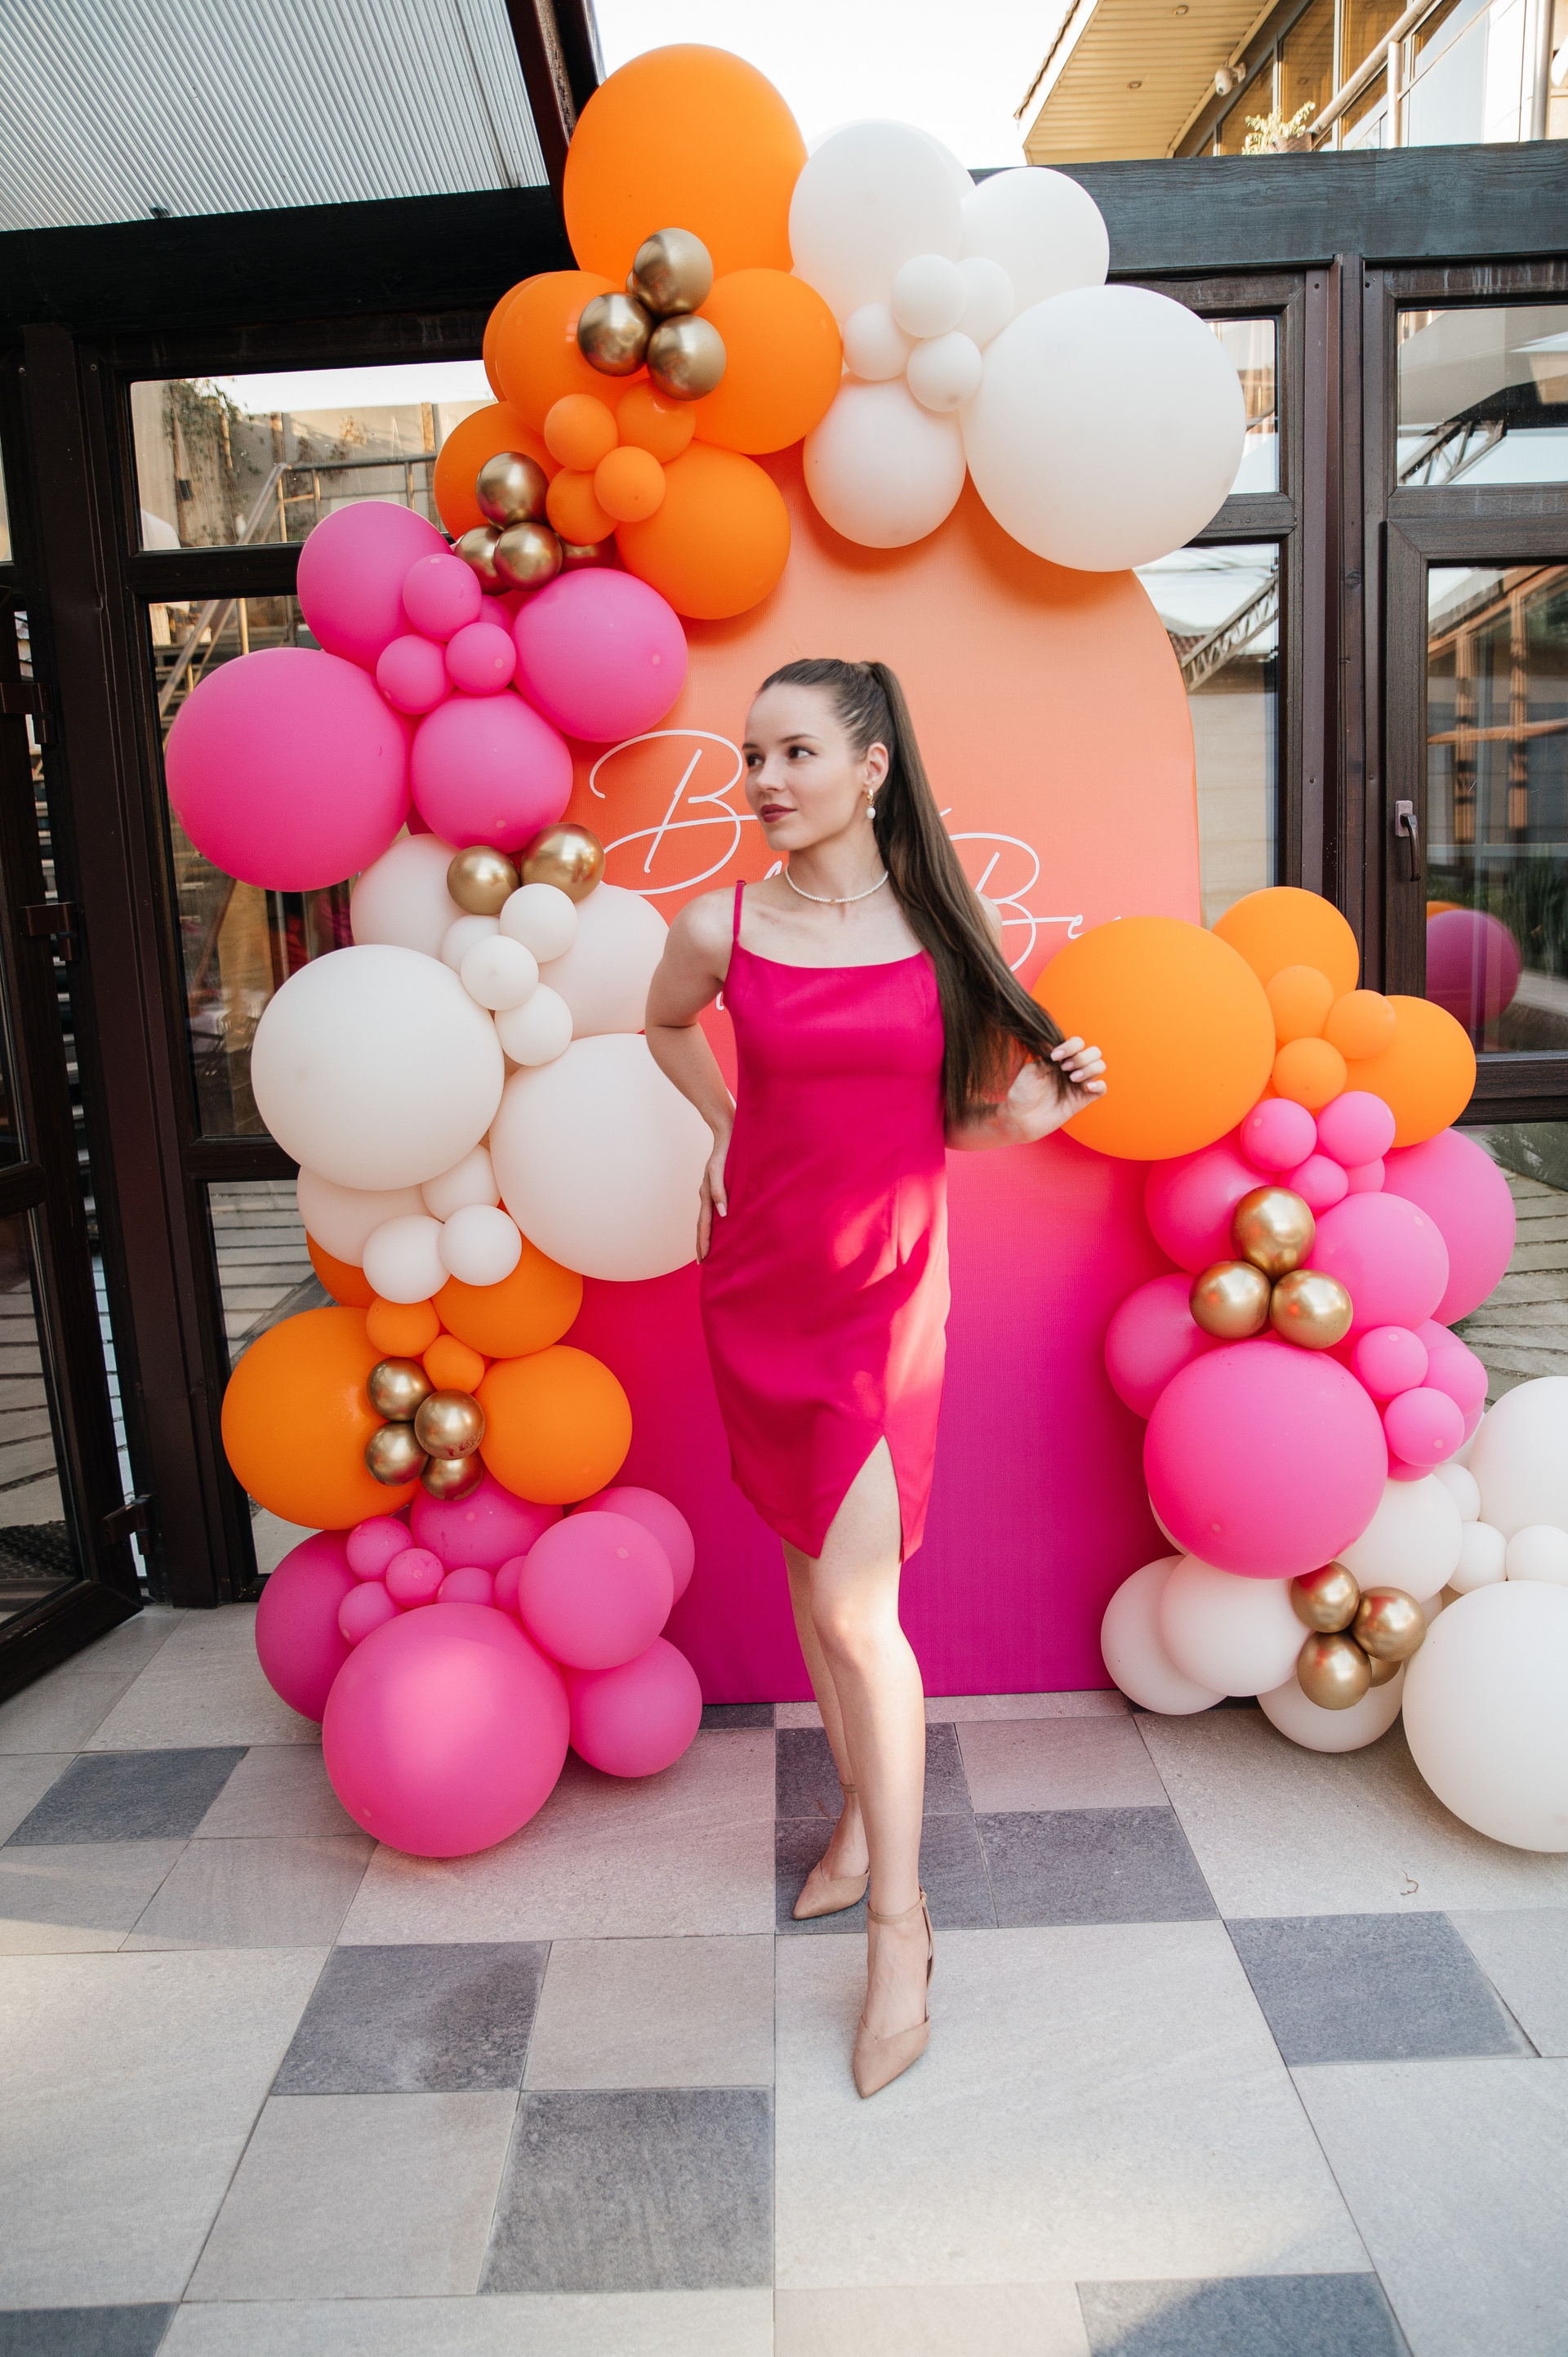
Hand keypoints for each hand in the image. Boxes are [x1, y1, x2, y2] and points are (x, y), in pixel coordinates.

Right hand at [696, 1128, 730, 1260]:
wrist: (727, 1132)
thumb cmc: (725, 1152)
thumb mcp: (721, 1171)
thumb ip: (720, 1192)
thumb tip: (723, 1214)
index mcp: (707, 1194)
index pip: (704, 1225)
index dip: (703, 1243)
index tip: (703, 1260)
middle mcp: (707, 1195)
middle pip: (703, 1225)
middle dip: (701, 1244)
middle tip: (702, 1262)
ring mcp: (711, 1191)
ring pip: (707, 1219)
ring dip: (706, 1235)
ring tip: (708, 1250)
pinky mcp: (718, 1187)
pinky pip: (714, 1210)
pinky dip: (713, 1223)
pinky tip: (719, 1227)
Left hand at [1001, 1037, 1106, 1142]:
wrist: (1020, 1119)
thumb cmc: (1022, 1094)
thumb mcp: (1030, 1072)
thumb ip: (1047, 1060)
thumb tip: (1061, 1054)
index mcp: (1060, 1059)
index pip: (1077, 1043)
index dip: (1070, 1046)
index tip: (1055, 1057)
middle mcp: (1072, 1069)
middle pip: (1094, 1052)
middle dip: (1082, 1057)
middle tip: (1065, 1069)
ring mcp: (1078, 1084)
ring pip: (1100, 1066)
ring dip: (1089, 1069)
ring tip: (1072, 1078)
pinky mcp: (1081, 1100)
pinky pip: (1102, 1089)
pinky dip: (1099, 1085)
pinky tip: (1086, 1087)